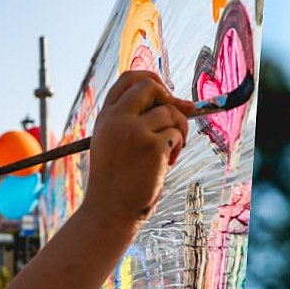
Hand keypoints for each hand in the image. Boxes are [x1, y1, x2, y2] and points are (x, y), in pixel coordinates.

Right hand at [84, 71, 192, 222]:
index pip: (129, 78)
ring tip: (169, 151)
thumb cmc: (119, 180)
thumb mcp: (117, 143)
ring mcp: (134, 131)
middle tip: (175, 120)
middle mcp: (117, 119)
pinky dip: (177, 147)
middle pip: (151, 86)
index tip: (165, 95)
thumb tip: (183, 103)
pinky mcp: (152, 146)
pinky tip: (166, 163)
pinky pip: (176, 133)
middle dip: (170, 99)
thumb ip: (137, 120)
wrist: (110, 210)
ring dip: (178, 130)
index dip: (152, 80)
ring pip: (170, 112)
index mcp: (106, 116)